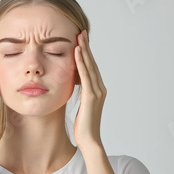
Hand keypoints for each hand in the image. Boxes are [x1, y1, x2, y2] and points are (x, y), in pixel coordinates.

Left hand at [73, 30, 106, 149]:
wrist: (89, 140)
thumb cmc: (83, 126)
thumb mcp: (81, 106)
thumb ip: (80, 94)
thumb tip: (74, 85)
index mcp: (97, 90)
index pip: (91, 68)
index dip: (87, 53)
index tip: (81, 41)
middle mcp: (100, 88)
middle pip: (92, 63)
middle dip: (87, 47)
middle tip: (82, 32)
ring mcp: (97, 92)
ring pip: (90, 66)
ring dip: (84, 50)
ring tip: (79, 37)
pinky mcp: (91, 96)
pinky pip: (85, 75)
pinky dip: (81, 63)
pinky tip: (77, 52)